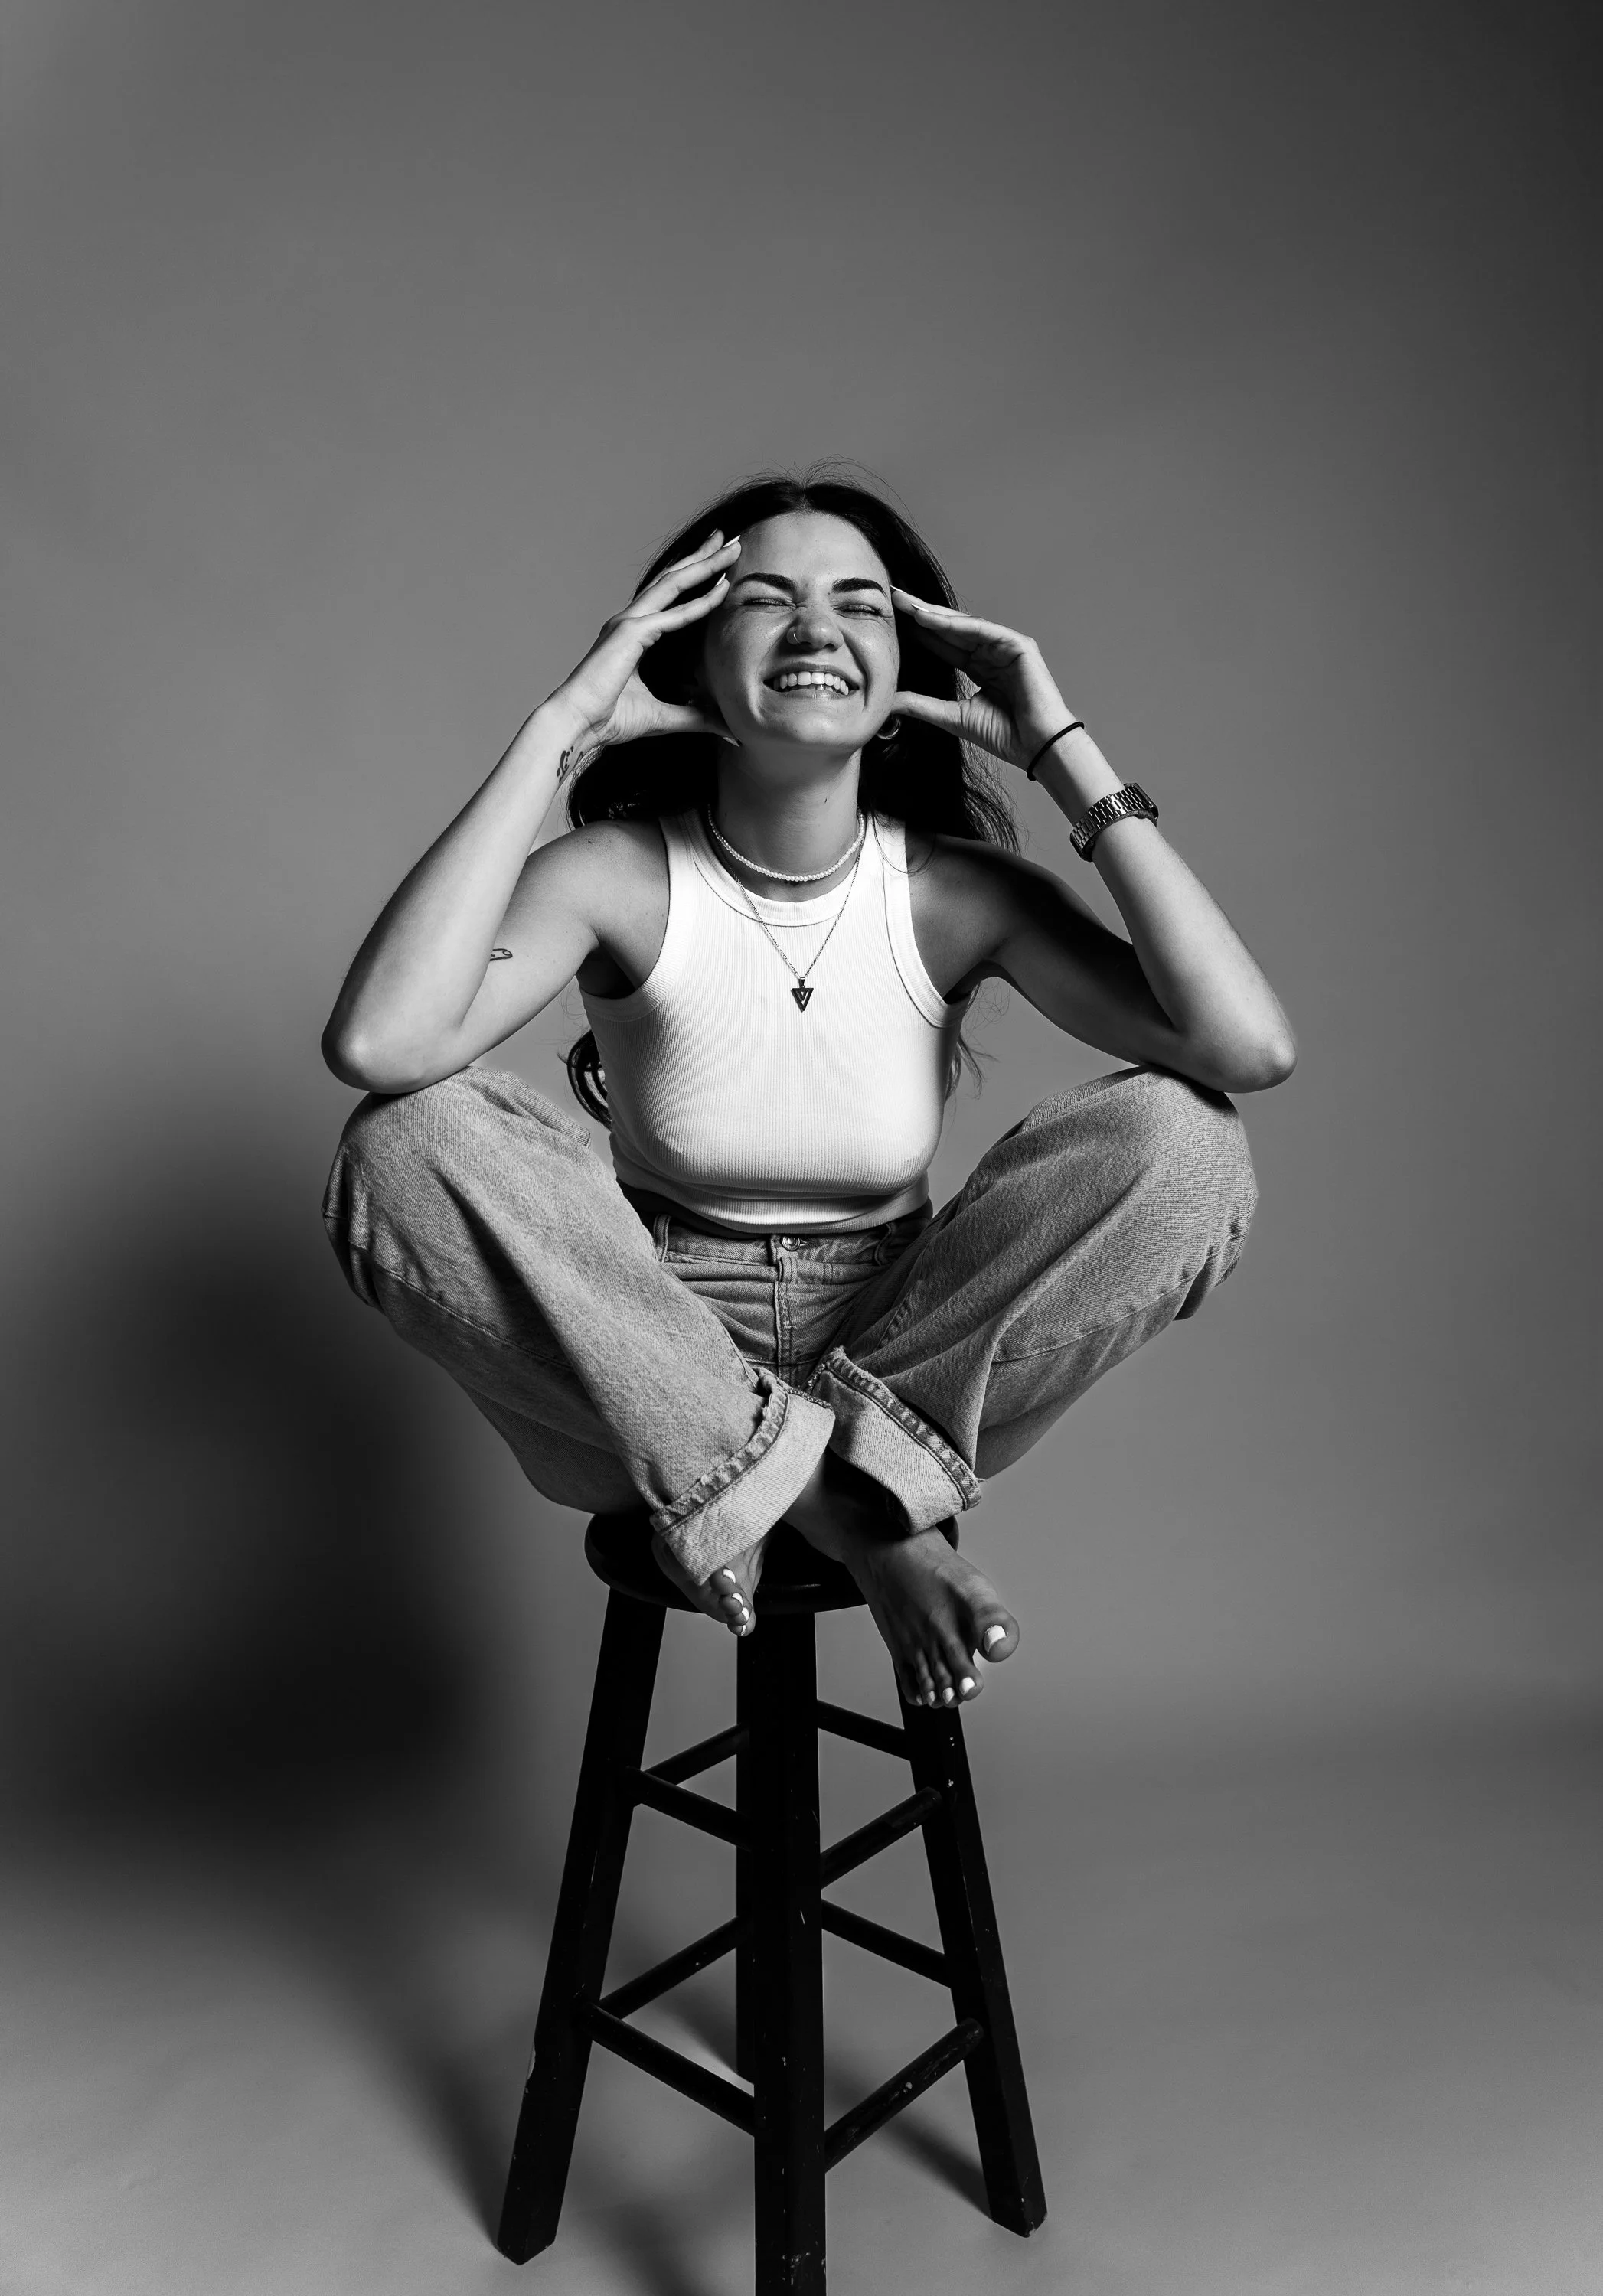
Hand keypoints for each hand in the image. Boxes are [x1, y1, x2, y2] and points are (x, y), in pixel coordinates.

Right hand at [542, 532, 741, 766]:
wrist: (578, 725)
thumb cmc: (610, 720)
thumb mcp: (665, 716)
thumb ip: (697, 717)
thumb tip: (729, 730)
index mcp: (633, 633)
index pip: (670, 597)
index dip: (696, 578)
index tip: (721, 565)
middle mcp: (631, 621)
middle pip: (674, 579)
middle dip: (704, 557)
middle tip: (731, 538)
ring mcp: (629, 623)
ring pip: (674, 584)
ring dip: (705, 564)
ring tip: (732, 545)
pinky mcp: (631, 634)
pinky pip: (673, 615)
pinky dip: (699, 602)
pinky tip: (722, 588)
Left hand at [889, 588, 1076, 771]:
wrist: (1038, 747)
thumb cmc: (1005, 736)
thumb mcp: (952, 717)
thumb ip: (921, 706)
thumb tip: (888, 703)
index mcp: (980, 669)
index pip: (945, 644)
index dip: (920, 632)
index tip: (891, 621)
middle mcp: (993, 654)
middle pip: (952, 629)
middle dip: (923, 614)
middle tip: (893, 598)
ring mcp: (1007, 648)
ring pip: (965, 626)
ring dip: (935, 614)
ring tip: (906, 604)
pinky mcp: (1020, 646)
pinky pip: (983, 630)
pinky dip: (957, 624)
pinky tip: (931, 618)